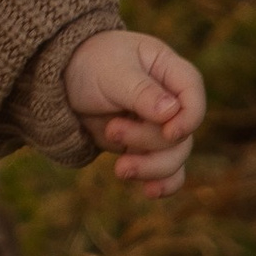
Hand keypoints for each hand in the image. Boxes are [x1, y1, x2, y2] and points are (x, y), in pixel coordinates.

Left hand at [64, 27, 205, 196]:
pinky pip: (166, 171)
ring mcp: (159, 126)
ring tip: (119, 169)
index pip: (193, 95)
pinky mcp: (145, 147)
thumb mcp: (113, 72)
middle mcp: (170, 100)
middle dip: (149, 141)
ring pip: (175, 157)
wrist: (62, 82)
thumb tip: (171, 113)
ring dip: (150, 167)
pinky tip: (149, 191)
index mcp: (168, 70)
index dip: (188, 118)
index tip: (168, 132)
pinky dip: (161, 183)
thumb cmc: (90, 64)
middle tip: (112, 130)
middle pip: (182, 133)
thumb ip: (142, 92)